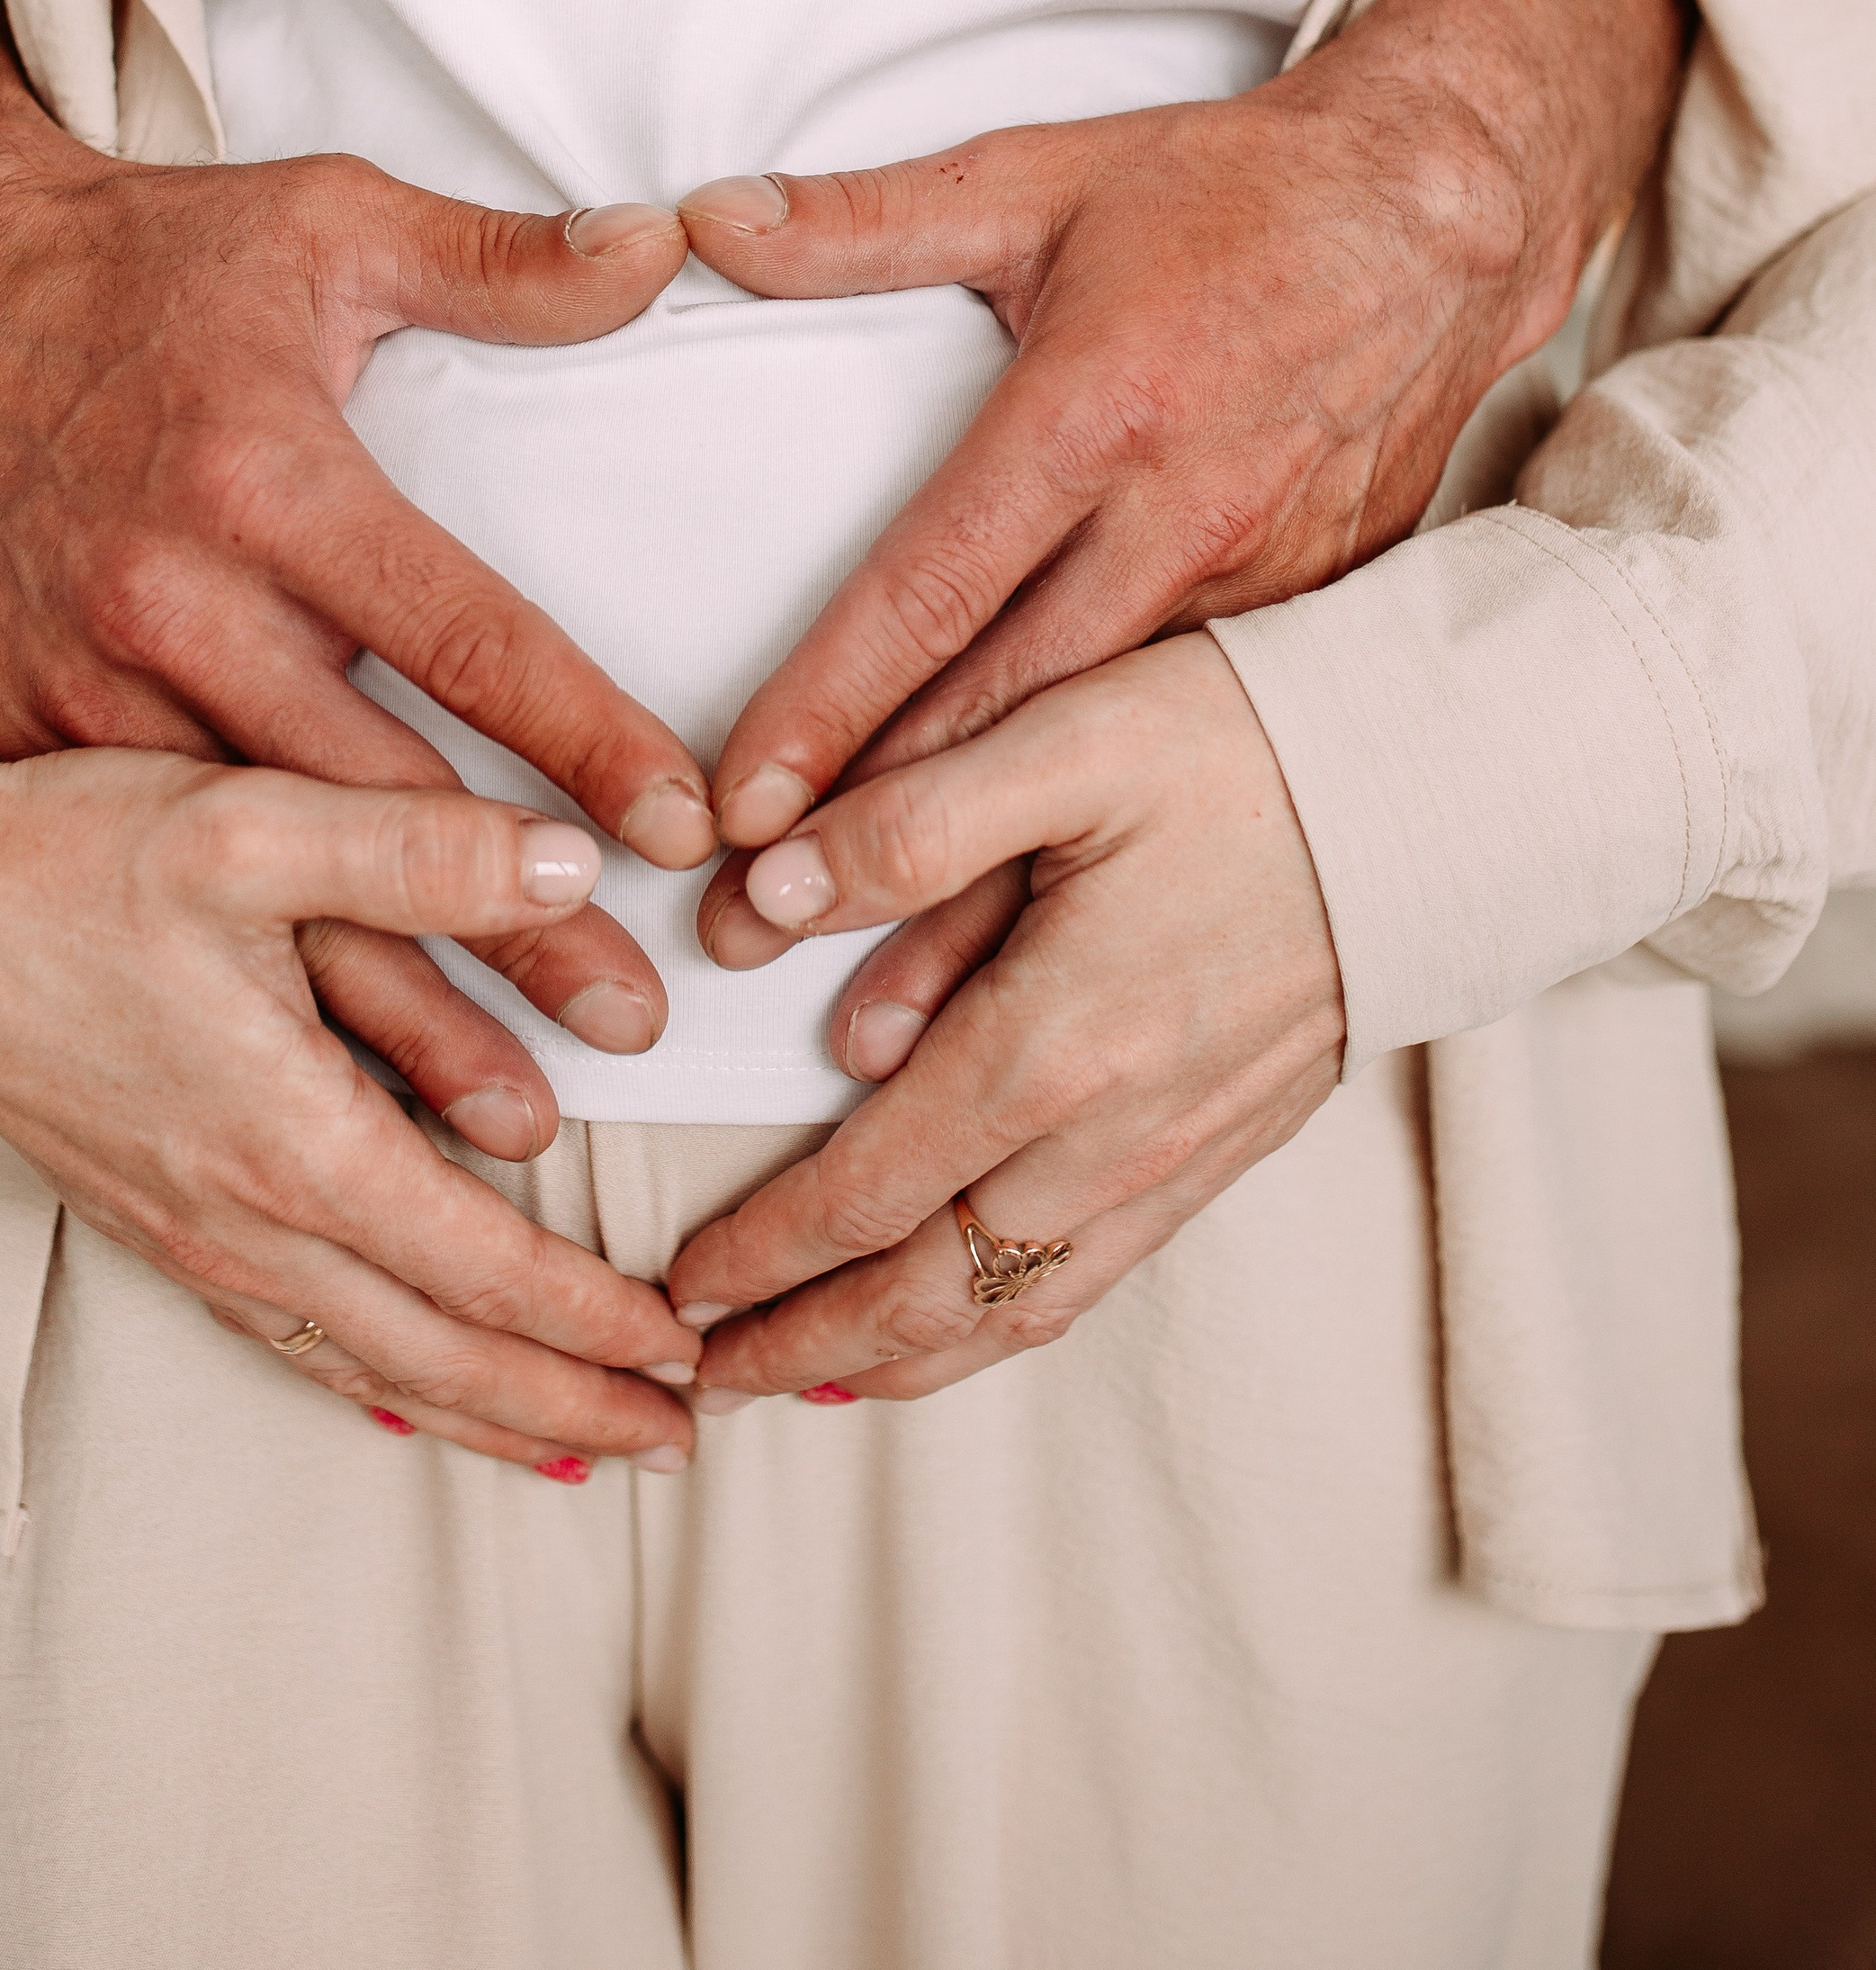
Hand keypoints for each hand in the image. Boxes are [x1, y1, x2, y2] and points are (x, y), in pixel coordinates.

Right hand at [0, 0, 713, 1057]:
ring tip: (520, 1115)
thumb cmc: (153, 258)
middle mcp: (173, 600)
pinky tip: (347, 1071)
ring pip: (265, 880)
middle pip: (375, 802)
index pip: (461, 635)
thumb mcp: (330, 218)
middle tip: (637, 1025)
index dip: (583, 739)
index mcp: (265, 481)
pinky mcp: (35, 730)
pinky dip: (260, 977)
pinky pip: (168, 877)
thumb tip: (663, 246)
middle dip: (512, 929)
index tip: (686, 832)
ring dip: (394, 1000)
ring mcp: (89, 685)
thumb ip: (503, 263)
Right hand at [0, 755, 702, 1473]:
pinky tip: (406, 1387)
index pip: (480, 1268)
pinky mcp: (144, 1218)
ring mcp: (185, 1233)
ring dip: (483, 1414)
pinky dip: (373, 1383)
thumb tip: (572, 859)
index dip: (594, 1318)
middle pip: (436, 1357)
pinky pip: (286, 1340)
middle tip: (682, 1442)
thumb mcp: (247, 824)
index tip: (690, 1347)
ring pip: (361, 1367)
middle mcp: (238, 1217)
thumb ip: (416, 847)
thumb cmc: (60, 858)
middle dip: (568, 1406)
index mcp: (286, 1139)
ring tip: (580, 1445)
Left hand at [668, 637, 1342, 1401]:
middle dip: (805, 1344)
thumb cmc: (1246, 747)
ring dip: (898, 1360)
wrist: (1441, 791)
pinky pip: (1091, 1280)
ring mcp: (1179, 1157)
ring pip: (1015, 1311)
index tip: (680, 1286)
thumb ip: (904, 826)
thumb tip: (759, 898)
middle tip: (699, 1376)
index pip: (868, 1192)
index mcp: (1055, 1043)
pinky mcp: (1226, 1150)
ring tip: (804, 1379)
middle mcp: (1116, 1134)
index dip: (764, 1253)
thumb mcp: (1063, 741)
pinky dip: (1005, 1326)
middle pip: (931, 1294)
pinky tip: (964, 1320)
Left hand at [684, 0, 1688, 948]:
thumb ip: (863, 219)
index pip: (932, 586)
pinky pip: (1190, 748)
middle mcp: (1177, 520)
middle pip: (1006, 710)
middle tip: (757, 931)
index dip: (830, 702)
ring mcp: (1257, 586)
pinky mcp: (1312, 620)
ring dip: (992, 877)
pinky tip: (1045, 935)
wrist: (1445, 216)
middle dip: (878, 837)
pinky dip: (1112, 845)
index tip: (742, 804)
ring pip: (1099, 761)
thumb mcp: (1037, 176)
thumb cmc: (1230, 192)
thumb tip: (701, 220)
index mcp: (1095, 415)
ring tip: (878, 1004)